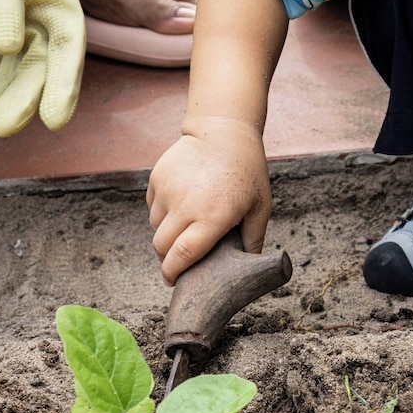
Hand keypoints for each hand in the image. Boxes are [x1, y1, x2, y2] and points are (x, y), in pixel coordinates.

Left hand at [0, 0, 85, 137]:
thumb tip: (7, 47)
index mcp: (58, 6)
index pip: (65, 51)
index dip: (62, 87)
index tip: (53, 121)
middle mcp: (41, 30)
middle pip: (35, 73)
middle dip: (20, 103)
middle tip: (1, 128)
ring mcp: (13, 41)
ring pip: (8, 81)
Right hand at [147, 117, 270, 284]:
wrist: (223, 131)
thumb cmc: (247, 172)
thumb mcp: (259, 207)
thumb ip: (253, 240)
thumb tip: (250, 268)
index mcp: (213, 217)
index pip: (182, 256)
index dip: (173, 273)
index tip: (173, 281)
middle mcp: (186, 205)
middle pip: (161, 247)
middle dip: (167, 259)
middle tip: (178, 260)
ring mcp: (168, 190)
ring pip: (155, 227)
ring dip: (166, 234)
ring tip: (185, 226)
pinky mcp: (157, 178)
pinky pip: (152, 206)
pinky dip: (162, 212)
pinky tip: (181, 203)